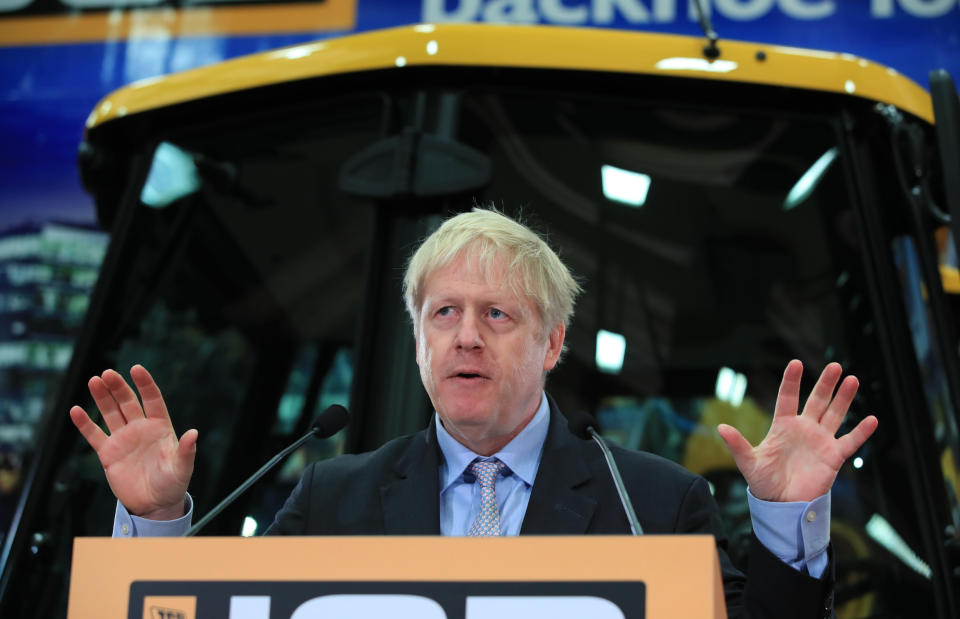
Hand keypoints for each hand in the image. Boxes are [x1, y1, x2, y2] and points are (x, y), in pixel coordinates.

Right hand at [69, 365, 196, 519]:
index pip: (152, 399)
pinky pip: (94, 435)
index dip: (145, 384)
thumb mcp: (182, 468)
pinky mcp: (107, 453)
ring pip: (111, 413)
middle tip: (107, 373)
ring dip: (102, 397)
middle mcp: (141, 428)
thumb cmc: (173, 484)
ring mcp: (123, 439)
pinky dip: (84, 423)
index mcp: (160, 426)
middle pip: (128, 402)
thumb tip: (193, 433)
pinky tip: (76, 410)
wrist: (154, 505)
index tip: (136, 369)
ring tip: (94, 381)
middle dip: (118, 387)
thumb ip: (185, 451)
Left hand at [717, 360, 877, 502]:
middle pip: (817, 401)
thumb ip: (737, 444)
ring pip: (835, 414)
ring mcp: (820, 441)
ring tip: (853, 379)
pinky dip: (861, 432)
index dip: (791, 381)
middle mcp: (803, 429)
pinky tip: (872, 419)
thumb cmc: (764, 483)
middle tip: (835, 366)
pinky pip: (850, 441)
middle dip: (826, 384)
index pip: (787, 398)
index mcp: (782, 426)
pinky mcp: (833, 457)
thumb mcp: (749, 462)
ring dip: (844, 398)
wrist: (783, 505)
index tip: (795, 362)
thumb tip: (720, 427)